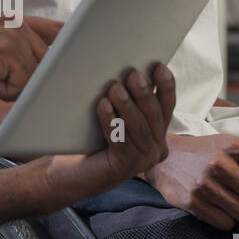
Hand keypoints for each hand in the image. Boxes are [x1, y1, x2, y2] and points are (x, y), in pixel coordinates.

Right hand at [0, 15, 62, 111]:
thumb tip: (56, 67)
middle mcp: (14, 21)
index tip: (89, 50)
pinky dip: (5, 92)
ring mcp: (10, 34)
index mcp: (13, 19)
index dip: (71, 44)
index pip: (57, 29)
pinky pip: (22, 84)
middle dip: (29, 79)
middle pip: (49, 60)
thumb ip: (24, 52)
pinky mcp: (4, 52)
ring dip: (15, 87)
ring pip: (36, 75)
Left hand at [32, 64, 175, 212]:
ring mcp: (143, 160)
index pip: (167, 105)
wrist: (71, 172)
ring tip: (114, 88)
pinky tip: (103, 105)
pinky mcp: (126, 168)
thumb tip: (124, 69)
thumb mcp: (115, 116)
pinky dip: (111, 121)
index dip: (165, 85)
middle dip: (144, 93)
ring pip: (139, 128)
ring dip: (127, 105)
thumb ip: (127, 98)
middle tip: (132, 73)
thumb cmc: (92, 139)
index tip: (158, 66)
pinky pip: (120, 140)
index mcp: (158, 133)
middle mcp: (156, 149)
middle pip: (154, 116)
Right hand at [141, 134, 238, 228]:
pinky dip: (225, 219)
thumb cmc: (207, 152)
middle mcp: (220, 165)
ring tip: (229, 198)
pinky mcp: (193, 203)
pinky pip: (226, 223)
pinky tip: (217, 206)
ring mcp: (205, 185)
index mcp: (235, 147)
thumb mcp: (234, 145)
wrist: (166, 159)